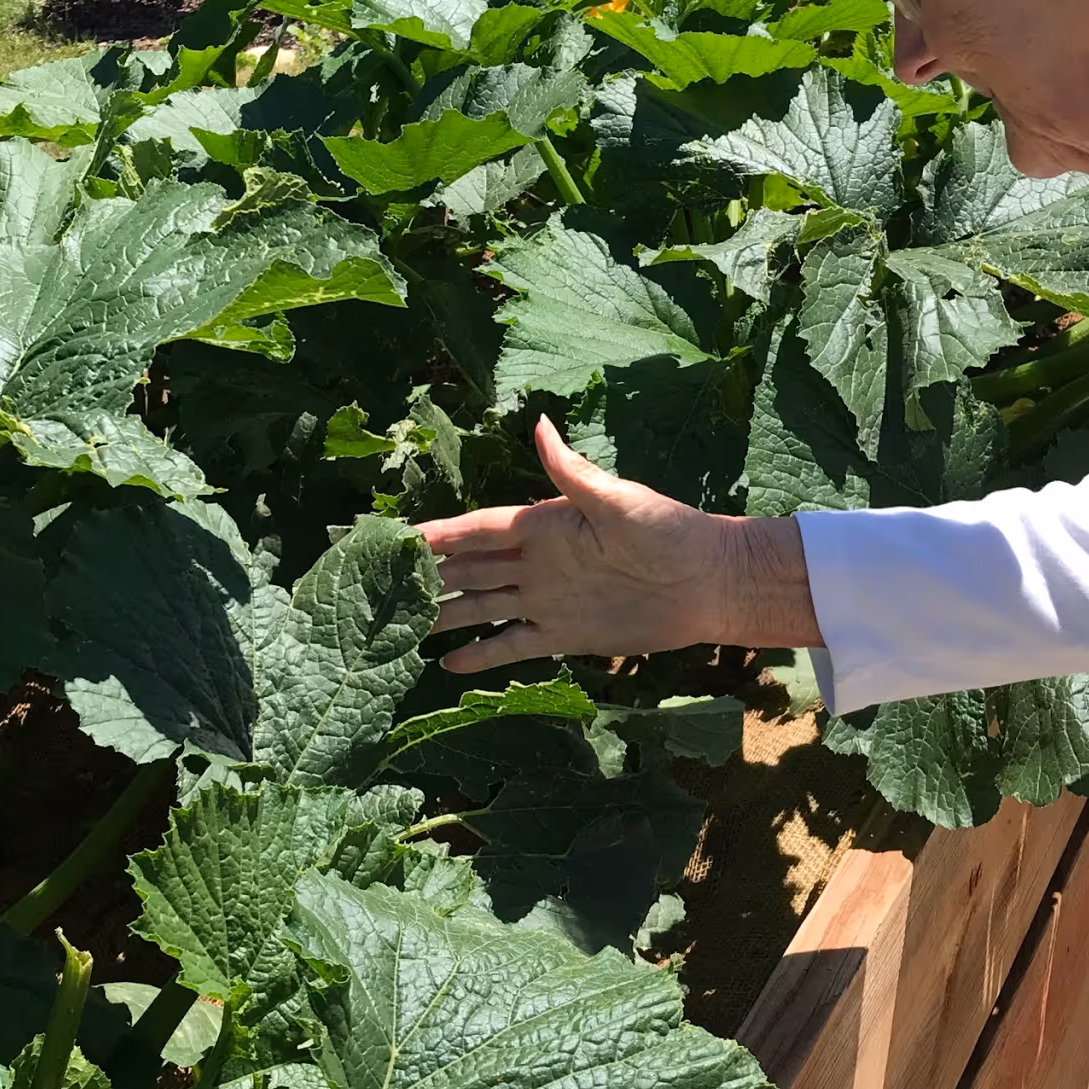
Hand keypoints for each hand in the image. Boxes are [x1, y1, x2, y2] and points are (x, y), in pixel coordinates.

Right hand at [419, 415, 821, 674]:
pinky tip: (447, 664)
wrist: (709, 583)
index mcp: (544, 525)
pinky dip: (482, 653)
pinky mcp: (563, 634)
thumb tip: (539, 425)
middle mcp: (537, 562)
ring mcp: (547, 599)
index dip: (438, 534)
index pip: (477, 529)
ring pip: (481, 606)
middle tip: (378, 583)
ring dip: (444, 614)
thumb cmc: (670, 532)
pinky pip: (513, 644)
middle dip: (426, 573)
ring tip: (399, 625)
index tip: (396, 537)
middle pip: (468, 568)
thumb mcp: (619, 500)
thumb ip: (572, 472)